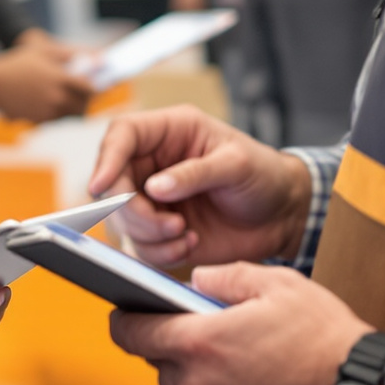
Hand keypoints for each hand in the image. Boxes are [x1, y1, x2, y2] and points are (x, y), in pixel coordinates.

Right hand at [0, 33, 92, 123]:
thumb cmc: (16, 63)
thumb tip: (97, 59)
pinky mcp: (38, 121)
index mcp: (60, 79)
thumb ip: (70, 54)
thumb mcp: (43, 51)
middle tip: (82, 93)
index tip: (96, 85)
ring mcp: (47, 112)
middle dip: (86, 100)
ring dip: (72, 107)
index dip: (96, 88)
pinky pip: (55, 119)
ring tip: (62, 95)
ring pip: (70, 114)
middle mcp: (56, 98)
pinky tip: (46, 101)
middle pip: (83, 106)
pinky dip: (56, 113)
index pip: (90, 88)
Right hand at [86, 105, 312, 266]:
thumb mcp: (237, 164)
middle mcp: (154, 164)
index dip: (106, 159)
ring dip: (149, 234)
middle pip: (113, 183)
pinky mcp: (160, 231)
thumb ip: (195, 173)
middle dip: (133, 210)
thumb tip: (154, 188)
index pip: (122, 135)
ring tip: (186, 233)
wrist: (282, 215)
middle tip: (168, 223)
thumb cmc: (264, 175)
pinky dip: (160, 252)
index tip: (102, 187)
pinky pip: (140, 247)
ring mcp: (154, 199)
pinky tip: (190, 244)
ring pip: (122, 219)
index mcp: (169, 132)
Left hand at [108, 263, 371, 384]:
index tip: (125, 315)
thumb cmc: (324, 338)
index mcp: (198, 342)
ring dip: (201, 378)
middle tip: (211, 332)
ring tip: (241, 362)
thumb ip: (226, 276)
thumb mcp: (277, 283)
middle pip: (160, 365)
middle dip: (177, 346)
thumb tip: (198, 281)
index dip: (124, 321)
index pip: (131, 334)